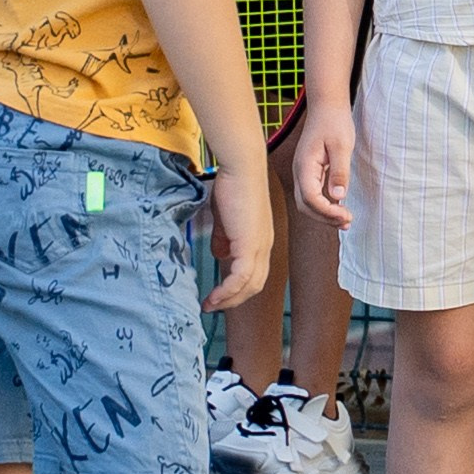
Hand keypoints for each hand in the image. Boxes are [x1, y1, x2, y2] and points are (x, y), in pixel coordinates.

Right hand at [201, 160, 274, 310]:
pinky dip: (228, 290)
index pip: (254, 274)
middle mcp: (264, 246)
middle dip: (233, 300)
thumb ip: (224, 237)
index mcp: (260, 240)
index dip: (237, 289)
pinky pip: (240, 276)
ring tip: (209, 305)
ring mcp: (259, 246)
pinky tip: (214, 295)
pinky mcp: (250, 243)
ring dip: (229, 299)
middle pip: (254, 285)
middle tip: (212, 306)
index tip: (218, 296)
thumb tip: (220, 254)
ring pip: (249, 285)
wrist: (241, 167)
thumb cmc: (233, 186)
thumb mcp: (226, 218)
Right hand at [293, 94, 355, 228]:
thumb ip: (339, 172)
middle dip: (324, 217)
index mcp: (305, 165)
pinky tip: (340, 208)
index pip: (310, 198)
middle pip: (305, 205)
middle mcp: (300, 171)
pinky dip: (325, 204)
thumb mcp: (342, 145)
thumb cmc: (334, 121)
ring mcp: (304, 172)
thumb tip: (338, 198)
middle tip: (347, 222)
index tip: (345, 215)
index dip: (326, 211)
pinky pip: (313, 193)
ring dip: (324, 214)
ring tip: (345, 220)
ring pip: (308, 202)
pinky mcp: (310, 171)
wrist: (327, 104)